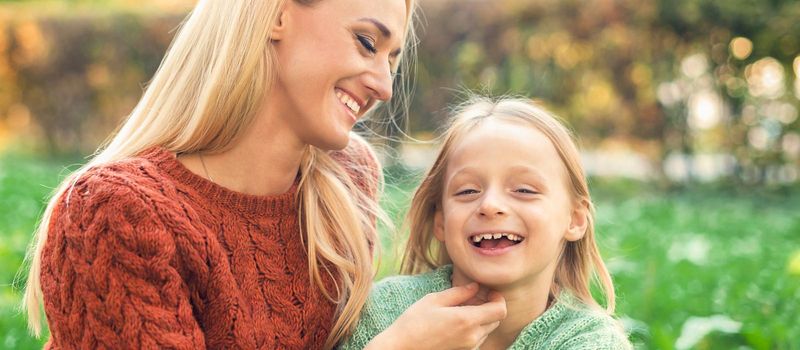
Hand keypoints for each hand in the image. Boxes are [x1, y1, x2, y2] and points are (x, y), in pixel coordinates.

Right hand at [366, 283, 506, 349]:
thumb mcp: (435, 300)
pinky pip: (477, 339)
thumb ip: (459, 293)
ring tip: (463, 310)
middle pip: (496, 320)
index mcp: (467, 320)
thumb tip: (475, 286)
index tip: (488, 292)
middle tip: (475, 298)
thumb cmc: (414, 321)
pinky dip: (474, 328)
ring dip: (482, 318)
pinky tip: (457, 322)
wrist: (402, 347)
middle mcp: (472, 336)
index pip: (500, 310)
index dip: (498, 299)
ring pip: (487, 330)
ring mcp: (468, 347)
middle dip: (490, 307)